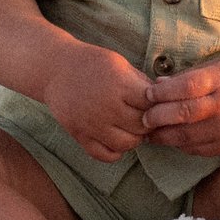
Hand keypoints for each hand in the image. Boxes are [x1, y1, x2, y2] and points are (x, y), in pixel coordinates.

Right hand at [41, 44, 152, 161]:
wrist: (54, 70)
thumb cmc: (91, 64)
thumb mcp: (120, 64)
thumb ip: (142, 82)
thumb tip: (165, 98)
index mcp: (119, 85)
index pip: (152, 105)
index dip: (156, 104)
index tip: (153, 101)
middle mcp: (106, 107)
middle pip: (142, 126)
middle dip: (147, 122)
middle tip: (144, 115)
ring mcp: (92, 124)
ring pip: (127, 144)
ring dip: (134, 137)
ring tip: (130, 126)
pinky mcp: (80, 136)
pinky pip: (106, 155)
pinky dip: (115, 151)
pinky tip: (115, 137)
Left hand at [143, 57, 219, 155]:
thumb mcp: (217, 66)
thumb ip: (187, 76)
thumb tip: (156, 84)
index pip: (188, 86)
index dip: (165, 92)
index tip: (147, 94)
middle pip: (186, 113)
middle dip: (160, 116)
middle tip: (144, 118)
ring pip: (189, 136)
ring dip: (165, 136)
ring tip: (150, 133)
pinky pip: (198, 149)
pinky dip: (181, 145)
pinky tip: (170, 140)